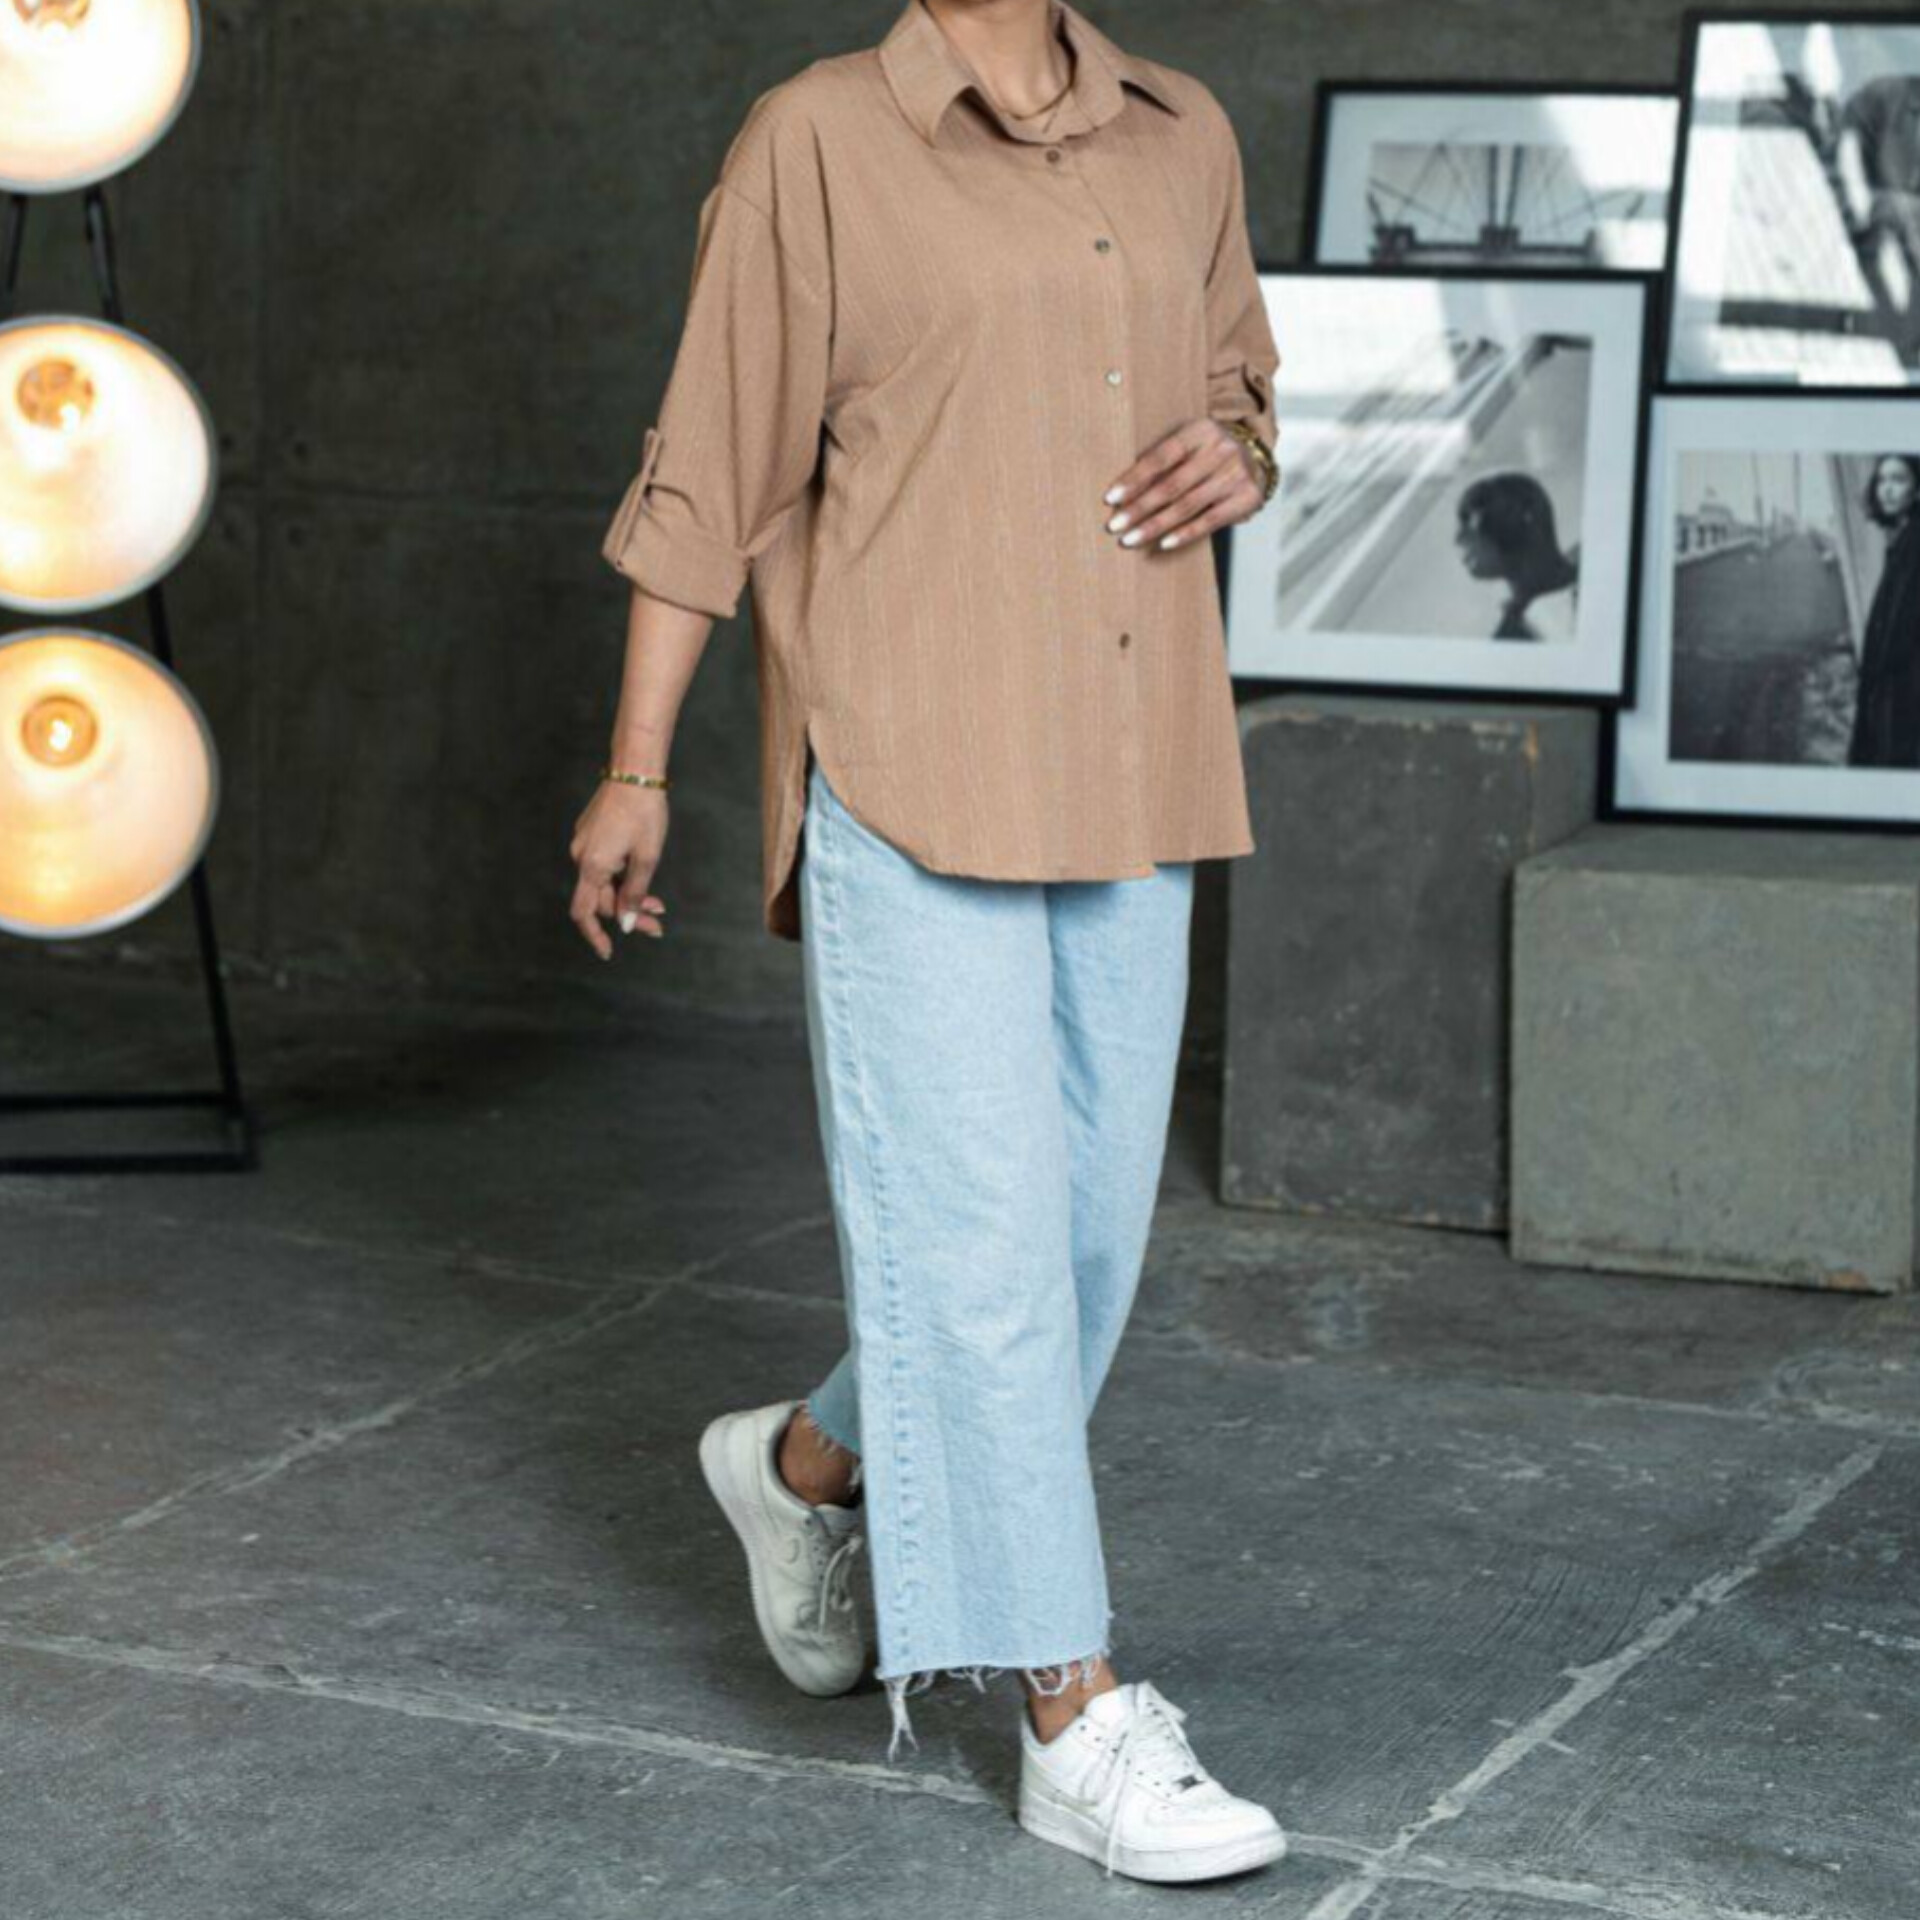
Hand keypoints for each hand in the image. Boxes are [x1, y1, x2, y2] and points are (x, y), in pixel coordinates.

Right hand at [568, 782, 668, 959]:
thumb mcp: (646, 858)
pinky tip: (642, 879)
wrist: (635, 772)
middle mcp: (582, 856)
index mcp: (592, 866)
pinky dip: (622, 877)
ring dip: (628, 895)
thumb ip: (635, 894)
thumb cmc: (644, 813)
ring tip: (658, 904)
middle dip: (628, 914)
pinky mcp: (592, 833)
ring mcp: (585, 844)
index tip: (609, 952)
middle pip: (600, 899)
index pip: (585, 913)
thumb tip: (627, 924)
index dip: (596, 936)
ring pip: (604, 882)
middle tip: (658, 923)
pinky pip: (604, 865)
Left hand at [1102, 417, 1270, 551]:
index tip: (1111, 498)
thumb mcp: (1189, 445)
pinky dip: (1184, 534)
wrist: (1255, 460)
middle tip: (1114, 525)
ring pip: (1187, 506)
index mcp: (1201, 430)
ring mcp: (1236, 474)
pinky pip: (1209, 521)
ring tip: (1130, 539)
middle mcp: (1221, 450)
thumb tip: (1122, 492)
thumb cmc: (1207, 456)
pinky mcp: (1246, 498)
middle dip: (1139, 508)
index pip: (1161, 457)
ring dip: (1155, 525)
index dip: (1134, 478)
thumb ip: (1163, 460)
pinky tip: (1163, 544)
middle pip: (1172, 485)